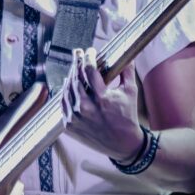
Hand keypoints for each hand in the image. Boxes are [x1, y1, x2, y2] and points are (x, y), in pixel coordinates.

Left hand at [62, 47, 144, 161]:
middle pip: (76, 78)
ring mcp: (75, 118)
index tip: (89, 51)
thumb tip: (127, 55)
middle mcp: (86, 108)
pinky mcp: (69, 125)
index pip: (89, 70)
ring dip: (70, 76)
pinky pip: (63, 104)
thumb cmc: (128, 117)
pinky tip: (68, 84)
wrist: (123, 144)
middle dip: (77, 62)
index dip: (88, 57)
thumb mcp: (130, 92)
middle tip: (77, 53)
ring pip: (67, 90)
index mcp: (102, 98)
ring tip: (74, 68)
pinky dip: (65, 92)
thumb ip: (127, 71)